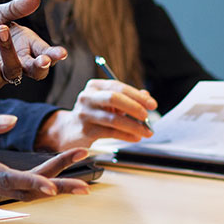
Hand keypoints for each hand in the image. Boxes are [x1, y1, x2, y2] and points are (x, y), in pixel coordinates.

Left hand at [0, 0, 67, 97]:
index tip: (61, 53)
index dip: (54, 54)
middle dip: (42, 66)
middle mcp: (20, 63)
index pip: (45, 53)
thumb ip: (15, 9)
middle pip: (37, 72)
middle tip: (44, 59)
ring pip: (14, 69)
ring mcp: (4, 75)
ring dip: (9, 49)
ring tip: (1, 28)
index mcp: (27, 47)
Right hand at [0, 112, 90, 201]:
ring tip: (82, 181)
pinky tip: (58, 177)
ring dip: (53, 186)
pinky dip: (40, 184)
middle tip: (87, 186)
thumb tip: (13, 121)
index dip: (34, 183)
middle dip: (58, 187)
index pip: (10, 178)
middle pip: (27, 191)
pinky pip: (18, 189)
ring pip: (25, 192)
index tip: (55, 186)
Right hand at [35, 80, 156, 148]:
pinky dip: (126, 135)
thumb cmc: (94, 114)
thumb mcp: (109, 103)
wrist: (70, 130)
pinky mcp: (86, 130)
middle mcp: (88, 97)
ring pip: (113, 119)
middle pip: (114, 98)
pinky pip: (110, 132)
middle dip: (134, 107)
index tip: (152, 104)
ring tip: (146, 132)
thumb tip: (147, 97)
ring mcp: (85, 114)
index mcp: (95, 86)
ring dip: (134, 126)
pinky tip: (135, 137)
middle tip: (147, 116)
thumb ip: (128, 98)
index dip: (137, 95)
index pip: (118, 86)